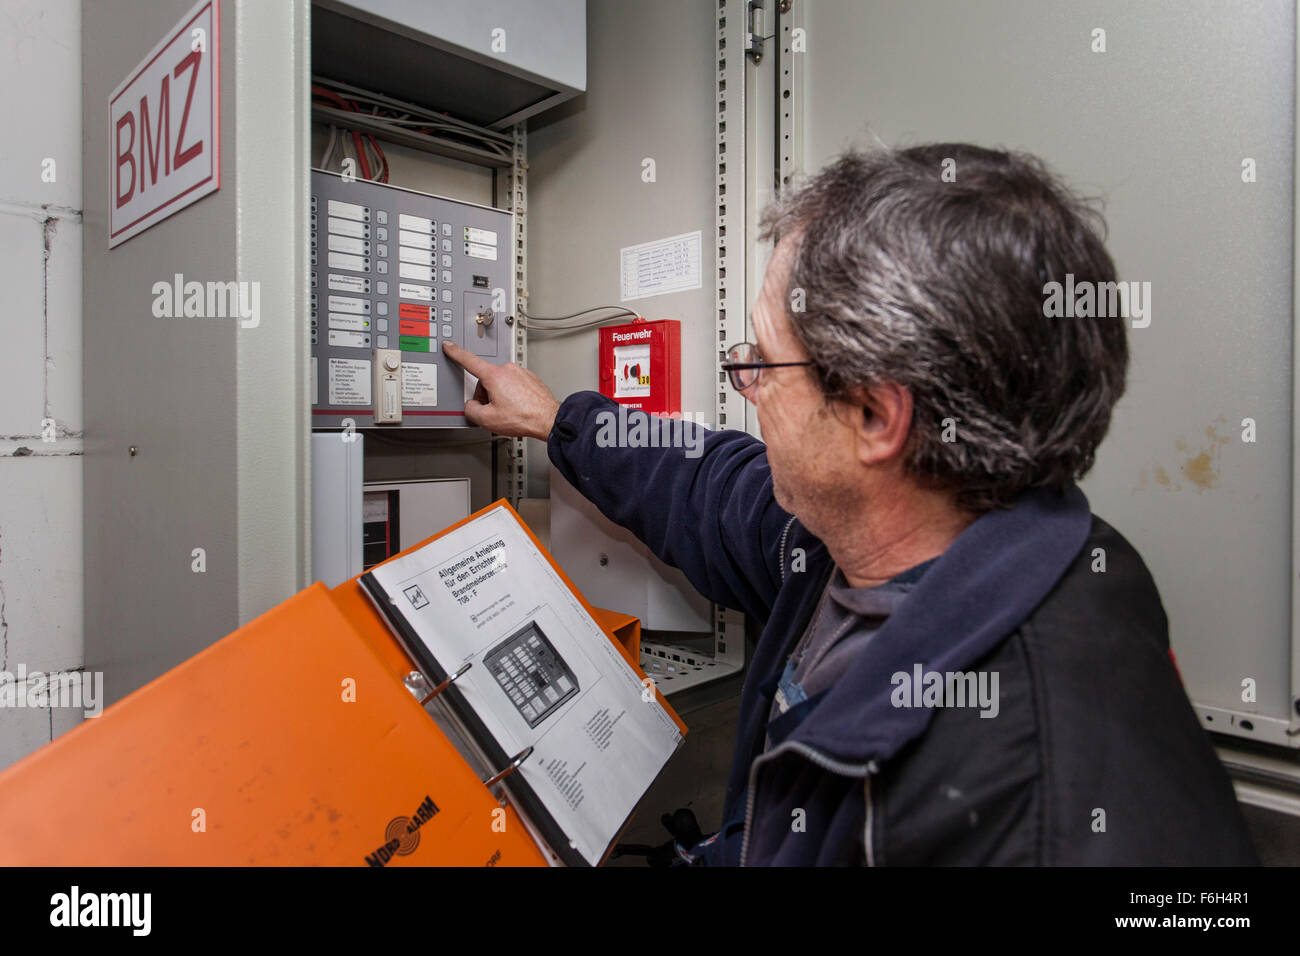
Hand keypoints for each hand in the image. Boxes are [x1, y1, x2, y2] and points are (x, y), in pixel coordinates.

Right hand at [442, 341, 560, 439]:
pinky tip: (518, 408)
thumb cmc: (523, 417)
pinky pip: (514, 385)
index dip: (456, 353)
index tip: (450, 346)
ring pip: (500, 383)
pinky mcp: (530, 378)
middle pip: (486, 380)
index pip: (469, 361)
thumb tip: (471, 406)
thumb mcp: (487, 419)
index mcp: (494, 376)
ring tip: (510, 411)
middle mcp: (508, 370)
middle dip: (486, 395)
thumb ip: (471, 410)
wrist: (548, 419)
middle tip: (494, 411)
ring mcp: (521, 373)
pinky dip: (513, 396)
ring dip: (500, 396)